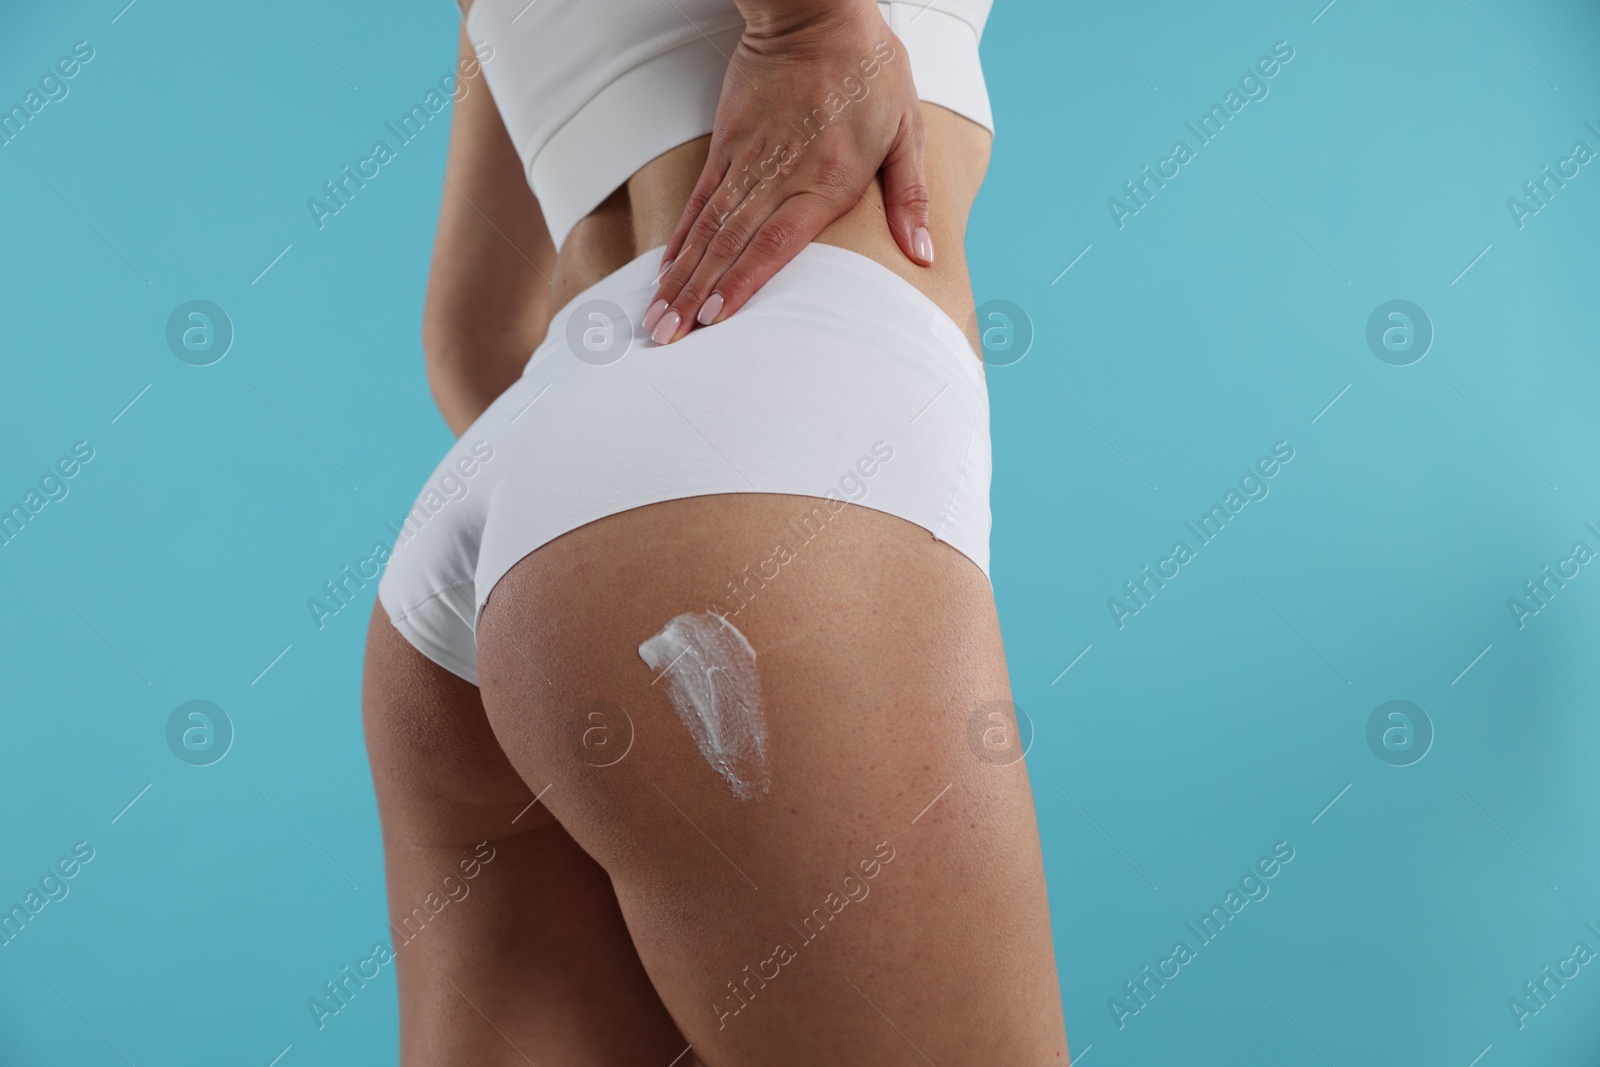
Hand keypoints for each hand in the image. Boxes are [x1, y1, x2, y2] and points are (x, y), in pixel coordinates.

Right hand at [642, 0, 932, 343]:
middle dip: (695, 297)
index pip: (776, 244)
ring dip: (680, 277)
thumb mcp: (906, 130)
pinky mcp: (728, 143)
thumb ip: (910, 198)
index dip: (742, 283)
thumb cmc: (868, 69)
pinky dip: (682, 237)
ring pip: (707, 229)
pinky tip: (665, 268)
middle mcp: (780, 175)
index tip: (715, 319)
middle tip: (666, 337)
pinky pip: (700, 199)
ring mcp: (748, 160)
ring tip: (656, 316)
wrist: (817, 11)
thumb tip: (923, 254)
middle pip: (730, 246)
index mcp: (827, 180)